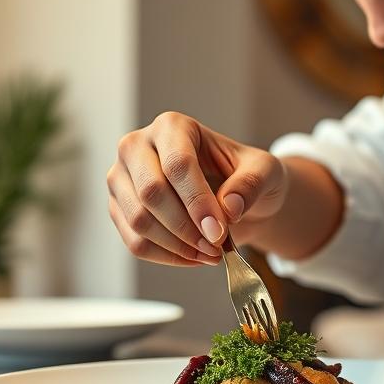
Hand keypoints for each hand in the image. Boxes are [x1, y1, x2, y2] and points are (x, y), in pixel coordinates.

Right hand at [107, 112, 287, 266]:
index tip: (219, 232)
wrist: (233, 196)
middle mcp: (137, 146)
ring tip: (209, 253)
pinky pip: (135, 242)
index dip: (198, 202)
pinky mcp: (119, 209)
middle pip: (151, 192)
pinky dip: (167, 257)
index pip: (177, 165)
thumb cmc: (245, 176)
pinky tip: (193, 257)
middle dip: (186, 227)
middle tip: (215, 247)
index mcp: (172, 126)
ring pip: (139, 220)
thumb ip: (251, 183)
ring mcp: (122, 178)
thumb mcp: (265, 171)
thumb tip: (229, 208)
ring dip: (177, 246)